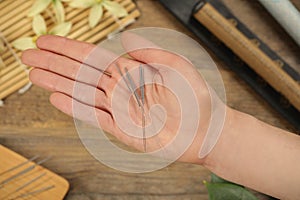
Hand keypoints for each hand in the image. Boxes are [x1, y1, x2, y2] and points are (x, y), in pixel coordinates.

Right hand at [21, 33, 226, 163]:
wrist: (206, 131)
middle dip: (54, 64)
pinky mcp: (122, 130)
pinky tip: (57, 98)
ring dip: (57, 83)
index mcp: (132, 71)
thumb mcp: (177, 66)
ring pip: (83, 93)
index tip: (46, 42)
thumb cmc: (196, 98)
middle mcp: (122, 88)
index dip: (69, 49)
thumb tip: (124, 39)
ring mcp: (120, 109)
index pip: (94, 57)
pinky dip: (75, 108)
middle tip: (28, 57)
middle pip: (81, 73)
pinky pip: (95, 118)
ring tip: (34, 75)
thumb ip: (150, 52)